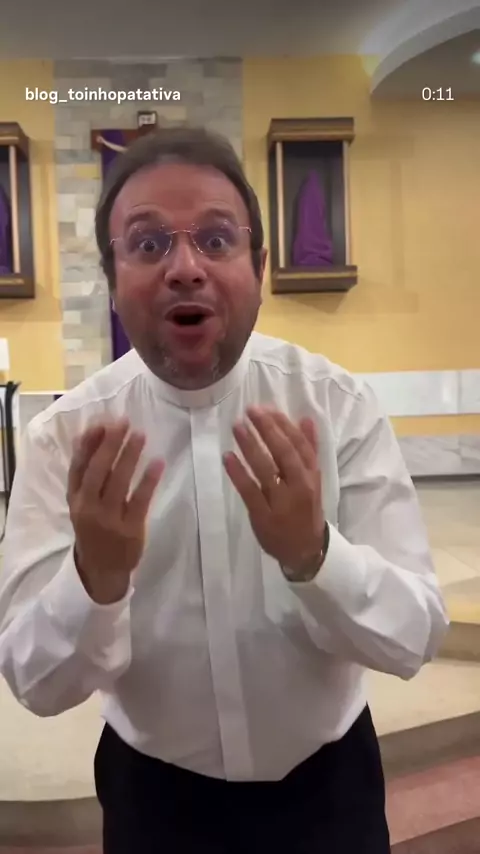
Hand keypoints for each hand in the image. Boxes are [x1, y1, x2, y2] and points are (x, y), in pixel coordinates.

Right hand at [67, 418, 163, 603]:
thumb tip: (82, 437)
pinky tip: (157, 462)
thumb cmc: (93, 529)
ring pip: (118, 482)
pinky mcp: (130, 529)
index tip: (101, 423)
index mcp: (75, 499)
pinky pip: (140, 500)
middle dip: (110, 444)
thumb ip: (83, 475)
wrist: (101, 570)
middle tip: (123, 423)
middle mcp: (89, 508)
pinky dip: (148, 480)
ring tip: (140, 435)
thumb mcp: (81, 504)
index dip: (88, 444)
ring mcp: (109, 519)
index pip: (78, 467)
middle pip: (98, 470)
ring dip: (129, 456)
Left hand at [223, 407, 325, 577]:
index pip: (298, 445)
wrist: (304, 549)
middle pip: (283, 453)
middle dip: (267, 429)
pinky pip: (249, 491)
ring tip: (237, 427)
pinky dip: (238, 473)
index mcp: (311, 476)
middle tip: (250, 411)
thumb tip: (306, 419)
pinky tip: (228, 457)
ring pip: (265, 470)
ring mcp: (280, 502)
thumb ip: (309, 450)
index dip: (282, 425)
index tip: (266, 408)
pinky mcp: (263, 516)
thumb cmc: (306, 508)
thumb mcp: (313, 480)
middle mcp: (298, 487)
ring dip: (250, 446)